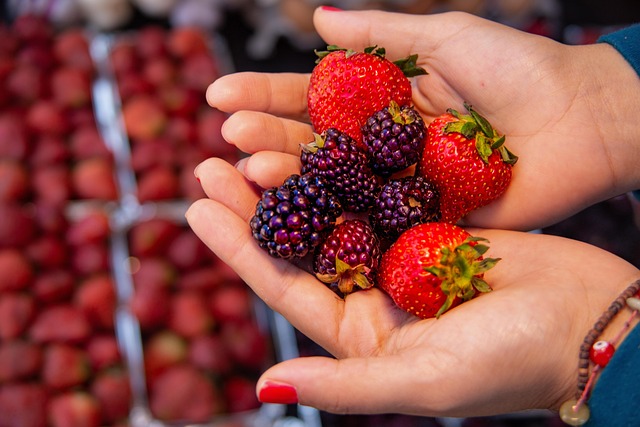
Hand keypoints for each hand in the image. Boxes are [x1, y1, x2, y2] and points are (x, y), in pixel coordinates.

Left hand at [186, 157, 639, 416]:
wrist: (588, 324)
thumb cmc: (511, 363)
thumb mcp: (425, 381)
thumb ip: (346, 386)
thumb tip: (266, 388)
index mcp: (361, 335)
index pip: (284, 287)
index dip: (238, 248)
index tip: (198, 209)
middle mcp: (373, 293)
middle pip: (299, 242)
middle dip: (253, 205)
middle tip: (208, 165)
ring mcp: (400, 254)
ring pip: (332, 210)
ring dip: (293, 177)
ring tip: (250, 144)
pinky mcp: (431, 223)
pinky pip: (378, 190)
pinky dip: (347, 166)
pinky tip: (318, 139)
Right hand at [206, 8, 639, 230]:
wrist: (582, 120)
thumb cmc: (518, 68)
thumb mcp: (444, 37)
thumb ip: (378, 34)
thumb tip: (314, 17)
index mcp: (383, 98)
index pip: (311, 98)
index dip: (265, 95)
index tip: (220, 95)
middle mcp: (381, 143)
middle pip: (313, 143)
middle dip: (266, 138)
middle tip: (227, 136)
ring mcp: (397, 184)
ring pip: (334, 184)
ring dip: (289, 178)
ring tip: (248, 170)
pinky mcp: (421, 219)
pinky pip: (369, 220)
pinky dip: (334, 219)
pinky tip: (297, 215)